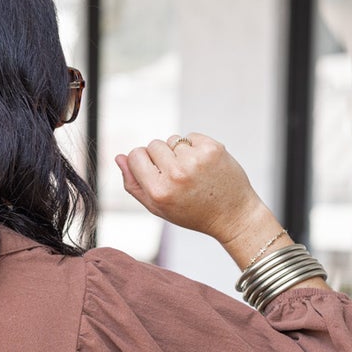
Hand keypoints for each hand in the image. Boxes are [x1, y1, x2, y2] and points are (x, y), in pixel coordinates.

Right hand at [115, 132, 273, 259]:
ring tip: (192, 172)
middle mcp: (176, 174)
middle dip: (161, 157)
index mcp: (159, 191)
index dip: (143, 162)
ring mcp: (195, 160)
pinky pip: (190, 136)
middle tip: (178, 177)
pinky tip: (203, 165)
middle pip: (153, 144)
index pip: (135, 155)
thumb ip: (134, 185)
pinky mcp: (212, 148)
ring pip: (172, 139)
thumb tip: (119, 157)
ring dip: (178, 152)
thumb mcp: (158, 207)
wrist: (232, 215)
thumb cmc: (192, 213)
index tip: (155, 173)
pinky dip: (194, 147)